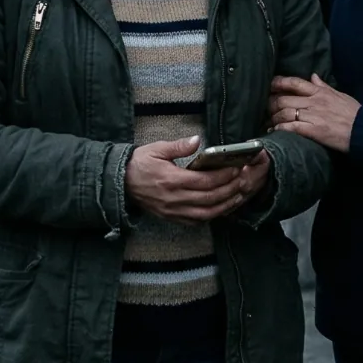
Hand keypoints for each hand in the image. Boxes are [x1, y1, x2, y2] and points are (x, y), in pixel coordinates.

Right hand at [124, 136, 261, 223]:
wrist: (120, 183)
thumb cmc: (139, 164)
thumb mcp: (156, 149)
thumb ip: (178, 146)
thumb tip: (197, 140)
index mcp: (171, 180)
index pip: (203, 181)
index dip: (222, 176)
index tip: (235, 169)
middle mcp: (174, 198)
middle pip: (209, 198)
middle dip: (229, 190)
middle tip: (243, 181)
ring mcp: (173, 211)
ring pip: (206, 213)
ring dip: (225, 206)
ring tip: (238, 196)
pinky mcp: (172, 217)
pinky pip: (196, 221)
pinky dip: (211, 216)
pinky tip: (222, 208)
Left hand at [268, 74, 360, 152]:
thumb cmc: (354, 113)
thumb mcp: (340, 95)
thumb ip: (324, 86)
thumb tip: (313, 76)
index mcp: (320, 92)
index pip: (294, 82)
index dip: (279, 82)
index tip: (269, 85)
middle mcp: (314, 101)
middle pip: (284, 99)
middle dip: (271, 104)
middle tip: (266, 109)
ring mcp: (313, 116)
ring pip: (284, 113)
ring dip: (274, 118)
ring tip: (270, 123)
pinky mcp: (314, 130)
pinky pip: (291, 127)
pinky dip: (280, 129)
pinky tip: (275, 132)